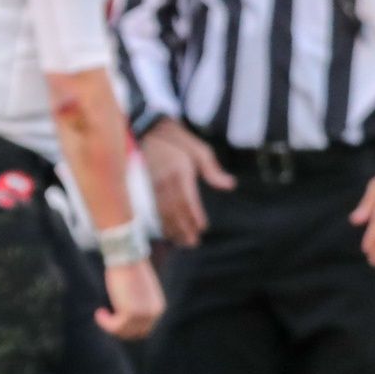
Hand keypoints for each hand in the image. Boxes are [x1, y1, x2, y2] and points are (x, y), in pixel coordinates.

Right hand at [95, 258, 164, 340]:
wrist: (126, 255)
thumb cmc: (128, 268)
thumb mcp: (136, 290)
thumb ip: (135, 303)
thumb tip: (121, 314)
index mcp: (157, 308)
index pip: (144, 329)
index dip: (127, 327)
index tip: (113, 318)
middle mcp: (154, 314)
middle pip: (135, 333)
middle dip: (119, 329)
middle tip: (105, 318)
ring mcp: (144, 314)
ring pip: (124, 332)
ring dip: (110, 326)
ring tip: (100, 313)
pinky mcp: (132, 313)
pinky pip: (115, 327)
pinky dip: (105, 323)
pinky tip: (99, 313)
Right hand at [139, 118, 231, 246]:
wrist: (148, 129)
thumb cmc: (178, 140)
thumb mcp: (199, 149)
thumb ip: (213, 170)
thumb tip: (230, 185)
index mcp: (180, 171)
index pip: (188, 200)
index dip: (194, 216)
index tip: (202, 228)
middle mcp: (165, 180)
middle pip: (175, 210)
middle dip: (183, 228)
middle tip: (192, 243)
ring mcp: (152, 184)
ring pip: (162, 212)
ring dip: (172, 229)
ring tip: (181, 242)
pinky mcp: (144, 187)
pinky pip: (152, 208)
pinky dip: (160, 222)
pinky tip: (166, 232)